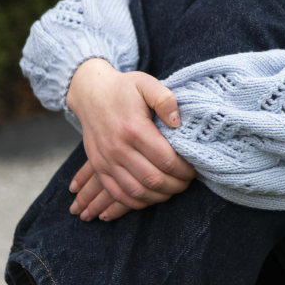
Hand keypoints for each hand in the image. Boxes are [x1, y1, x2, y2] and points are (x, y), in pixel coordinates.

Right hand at [66, 58, 195, 216]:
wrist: (91, 93)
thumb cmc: (123, 89)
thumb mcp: (146, 83)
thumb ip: (165, 99)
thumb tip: (177, 122)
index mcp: (134, 129)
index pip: (165, 159)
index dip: (184, 169)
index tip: (194, 169)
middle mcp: (118, 148)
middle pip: (153, 179)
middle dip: (176, 185)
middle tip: (187, 181)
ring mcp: (106, 161)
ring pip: (136, 191)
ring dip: (159, 196)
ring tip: (173, 189)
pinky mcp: (99, 167)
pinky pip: (118, 194)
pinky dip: (136, 201)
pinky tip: (151, 196)